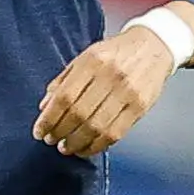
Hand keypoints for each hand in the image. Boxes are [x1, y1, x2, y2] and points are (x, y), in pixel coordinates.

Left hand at [33, 25, 181, 157]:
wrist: (154, 46)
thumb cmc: (115, 53)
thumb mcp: (86, 57)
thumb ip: (63, 81)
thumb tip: (44, 107)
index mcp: (92, 61)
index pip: (64, 97)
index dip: (49, 119)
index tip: (39, 131)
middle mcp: (110, 76)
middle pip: (79, 114)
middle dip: (60, 132)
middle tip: (50, 140)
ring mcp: (128, 93)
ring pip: (97, 127)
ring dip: (77, 143)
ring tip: (66, 147)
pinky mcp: (140, 107)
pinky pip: (115, 133)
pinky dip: (97, 146)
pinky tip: (86, 148)